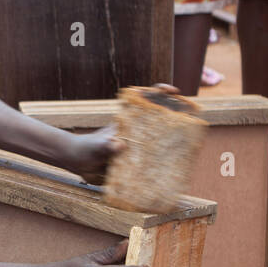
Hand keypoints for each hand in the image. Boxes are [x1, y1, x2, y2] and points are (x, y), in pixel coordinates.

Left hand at [61, 83, 181, 184]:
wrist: (76, 163)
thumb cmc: (86, 149)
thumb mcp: (97, 146)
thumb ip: (106, 145)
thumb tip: (118, 146)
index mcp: (128, 123)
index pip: (145, 102)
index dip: (160, 93)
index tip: (173, 92)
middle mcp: (135, 133)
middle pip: (159, 120)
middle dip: (176, 118)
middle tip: (191, 123)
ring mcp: (135, 147)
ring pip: (158, 142)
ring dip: (172, 145)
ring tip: (189, 149)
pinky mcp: (133, 163)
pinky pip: (151, 163)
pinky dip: (162, 167)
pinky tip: (172, 174)